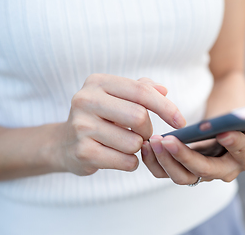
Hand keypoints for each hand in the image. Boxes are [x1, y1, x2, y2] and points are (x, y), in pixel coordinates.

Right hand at [55, 74, 185, 175]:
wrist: (64, 143)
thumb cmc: (100, 117)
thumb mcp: (116, 96)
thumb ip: (141, 89)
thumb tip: (163, 90)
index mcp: (98, 82)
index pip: (141, 91)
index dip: (166, 107)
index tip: (180, 122)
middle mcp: (85, 100)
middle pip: (139, 117)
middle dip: (148, 130)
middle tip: (141, 133)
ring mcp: (81, 127)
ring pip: (134, 142)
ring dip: (138, 147)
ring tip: (124, 143)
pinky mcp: (82, 152)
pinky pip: (127, 161)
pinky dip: (131, 162)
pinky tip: (118, 156)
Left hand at [142, 123, 244, 184]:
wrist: (222, 113)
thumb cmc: (236, 109)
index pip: (243, 154)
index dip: (235, 144)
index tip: (223, 131)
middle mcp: (226, 169)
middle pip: (206, 171)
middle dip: (185, 157)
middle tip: (168, 140)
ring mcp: (203, 171)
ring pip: (182, 176)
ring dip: (165, 160)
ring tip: (153, 140)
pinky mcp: (185, 168)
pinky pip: (167, 172)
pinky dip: (155, 162)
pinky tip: (146, 145)